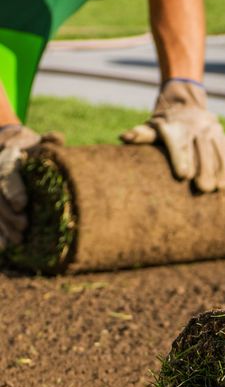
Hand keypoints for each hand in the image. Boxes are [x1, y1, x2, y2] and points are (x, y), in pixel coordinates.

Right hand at [0, 126, 63, 251]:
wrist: (7, 146)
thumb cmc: (28, 146)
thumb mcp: (35, 141)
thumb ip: (47, 142)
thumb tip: (57, 139)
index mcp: (6, 158)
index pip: (6, 174)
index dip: (13, 190)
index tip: (22, 205)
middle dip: (8, 214)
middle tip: (24, 227)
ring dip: (2, 227)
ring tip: (17, 242)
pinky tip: (4, 247)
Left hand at [120, 79, 224, 192]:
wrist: (185, 102)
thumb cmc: (165, 124)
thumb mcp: (152, 126)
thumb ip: (141, 135)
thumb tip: (124, 138)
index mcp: (177, 128)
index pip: (180, 145)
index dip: (182, 159)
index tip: (183, 175)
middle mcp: (197, 128)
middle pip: (202, 150)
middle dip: (205, 169)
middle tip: (203, 189)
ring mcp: (214, 132)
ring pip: (221, 151)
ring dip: (222, 170)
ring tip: (220, 188)